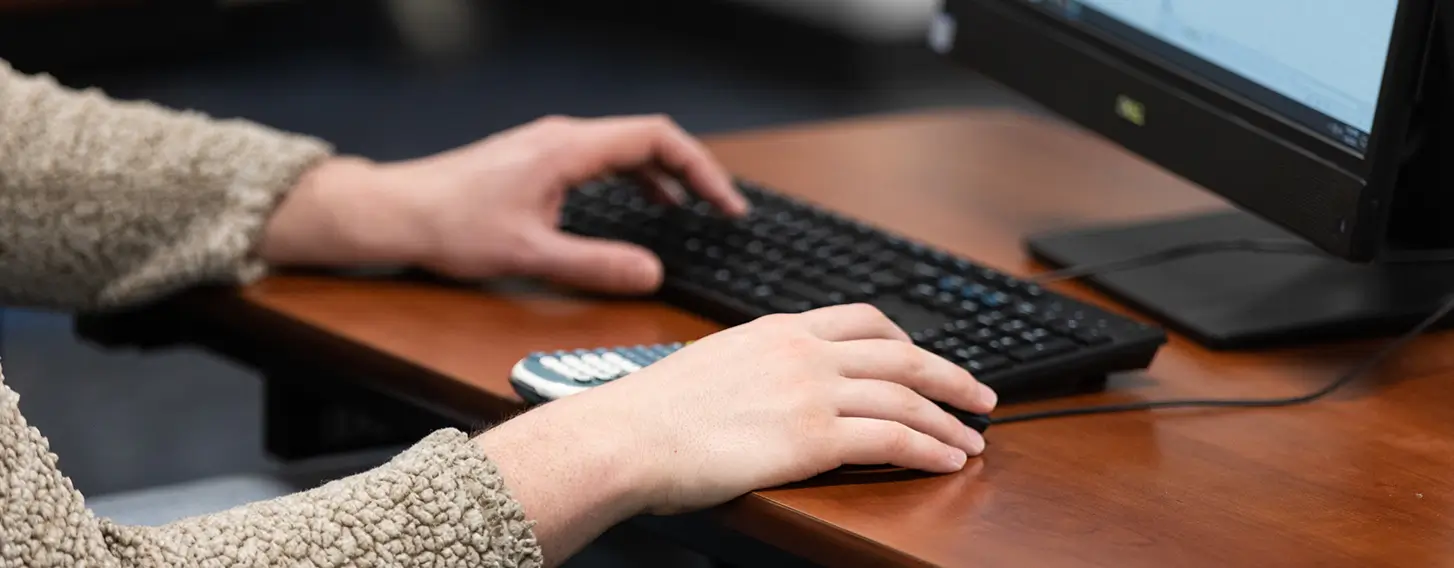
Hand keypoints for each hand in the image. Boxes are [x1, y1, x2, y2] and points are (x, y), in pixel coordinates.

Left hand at [260, 114, 748, 292]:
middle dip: (694, 171)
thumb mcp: (530, 255)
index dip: (701, 169)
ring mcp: (551, 146)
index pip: (656, 140)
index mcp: (568, 149)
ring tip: (698, 209)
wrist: (396, 212)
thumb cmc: (450, 226)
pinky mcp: (540, 161)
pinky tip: (647, 206)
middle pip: (648, 139)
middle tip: (725, 208)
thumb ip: (596, 266)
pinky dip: (636, 180)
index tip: (725, 203)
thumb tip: (651, 274)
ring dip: (666, 175)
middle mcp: (563, 138)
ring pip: (626, 149)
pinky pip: (604, 161)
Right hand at [478, 305, 997, 545]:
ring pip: (907, 398)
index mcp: (778, 329)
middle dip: (952, 376)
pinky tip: (947, 460)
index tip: (926, 359)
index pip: (863, 321)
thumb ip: (754, 368)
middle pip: (902, 355)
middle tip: (981, 396)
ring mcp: (811, 391)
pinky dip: (930, 448)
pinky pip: (893, 439)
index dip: (907, 341)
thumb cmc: (649, 414)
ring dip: (950, 420)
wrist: (625, 436)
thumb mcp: (710, 365)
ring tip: (973, 439)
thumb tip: (766, 390)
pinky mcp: (813, 437)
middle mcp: (803, 351)